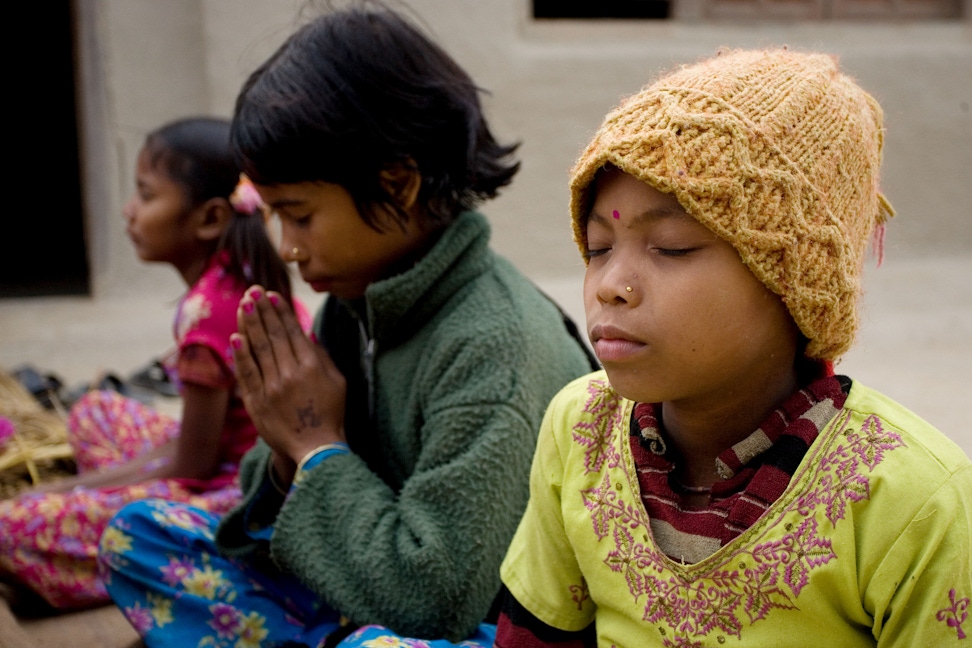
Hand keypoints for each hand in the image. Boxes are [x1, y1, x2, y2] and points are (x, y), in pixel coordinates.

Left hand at [232, 286, 346, 470]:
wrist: (316, 449)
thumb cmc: (331, 414)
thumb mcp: (338, 382)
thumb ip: (323, 356)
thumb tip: (308, 333)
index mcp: (312, 367)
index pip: (292, 332)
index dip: (280, 312)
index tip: (271, 295)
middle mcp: (290, 374)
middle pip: (273, 336)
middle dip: (262, 311)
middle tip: (253, 291)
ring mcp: (271, 388)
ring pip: (258, 350)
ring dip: (250, 325)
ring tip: (243, 305)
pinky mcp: (257, 402)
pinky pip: (247, 374)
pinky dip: (241, 355)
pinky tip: (236, 337)